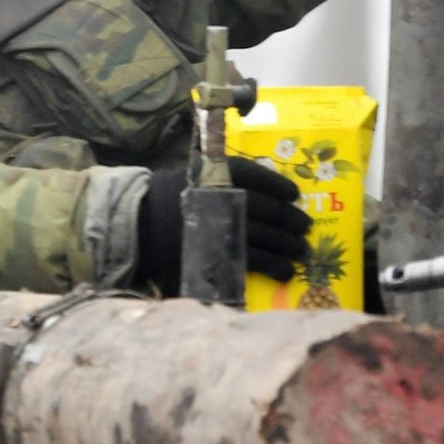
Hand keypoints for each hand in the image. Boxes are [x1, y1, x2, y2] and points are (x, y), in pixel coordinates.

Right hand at [135, 156, 312, 294]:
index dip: (278, 184)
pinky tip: (285, 270)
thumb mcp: (192, 176)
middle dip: (289, 218)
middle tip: (305, 225)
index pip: (254, 174)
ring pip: (264, 235)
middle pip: (265, 208)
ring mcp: (218, 226)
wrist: (138, 225)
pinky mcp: (216, 253)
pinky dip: (273, 265)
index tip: (294, 193)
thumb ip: (222, 179)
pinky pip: (252, 259)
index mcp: (213, 173)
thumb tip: (262, 188)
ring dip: (287, 244)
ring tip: (301, 250)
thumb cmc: (167, 199)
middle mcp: (219, 197)